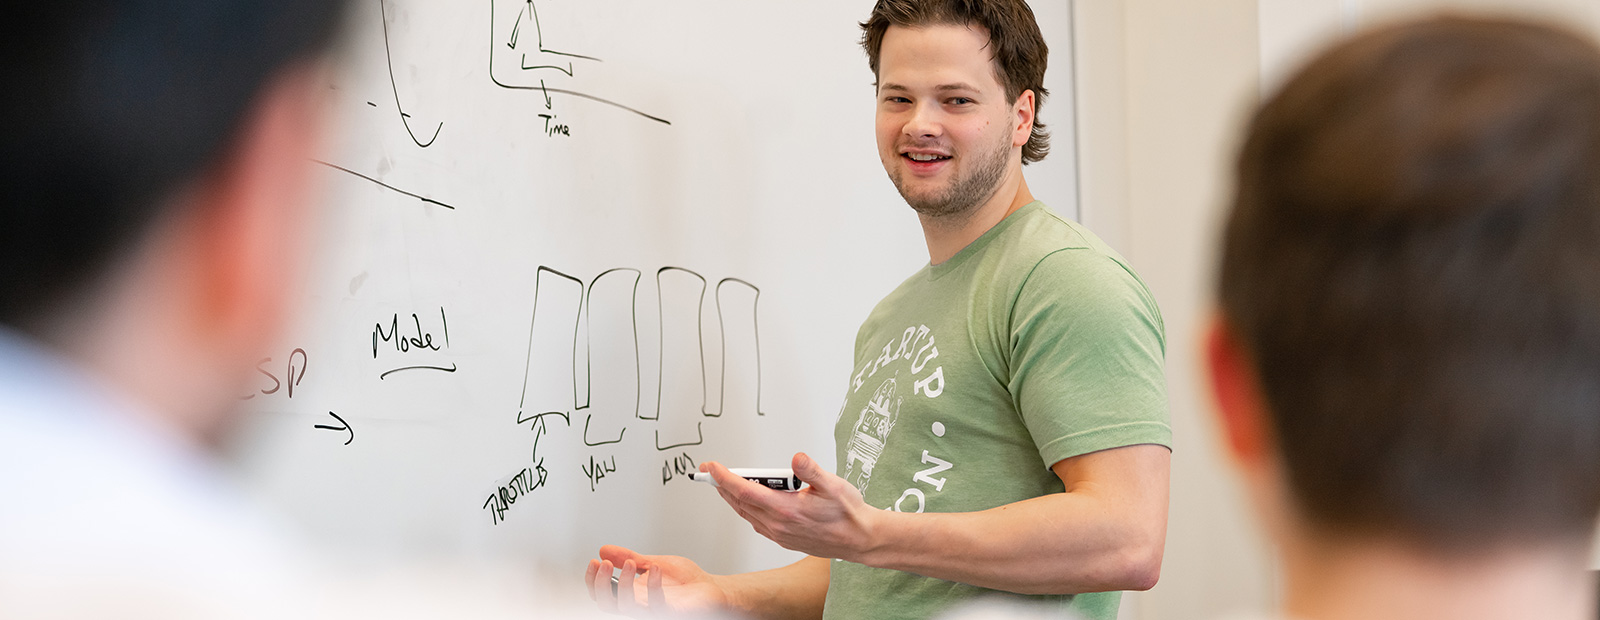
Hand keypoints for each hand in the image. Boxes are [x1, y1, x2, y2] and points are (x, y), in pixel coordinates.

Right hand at [585, 545, 730, 616]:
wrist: (710, 588)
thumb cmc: (684, 581)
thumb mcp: (651, 562)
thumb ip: (628, 557)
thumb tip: (604, 549)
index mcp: (632, 594)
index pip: (602, 593)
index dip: (592, 580)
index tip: (594, 561)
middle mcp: (639, 604)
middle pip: (606, 604)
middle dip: (600, 584)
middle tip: (604, 563)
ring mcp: (654, 610)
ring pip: (626, 607)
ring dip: (623, 584)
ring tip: (631, 562)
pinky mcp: (671, 612)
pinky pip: (656, 604)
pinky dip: (652, 585)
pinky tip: (654, 568)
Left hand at [704, 452, 879, 560]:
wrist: (860, 540)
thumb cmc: (849, 513)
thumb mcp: (834, 485)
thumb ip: (811, 471)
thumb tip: (796, 458)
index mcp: (786, 509)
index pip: (745, 491)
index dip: (725, 478)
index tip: (712, 467)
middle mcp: (779, 524)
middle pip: (740, 503)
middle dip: (722, 486)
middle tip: (709, 472)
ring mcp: (780, 534)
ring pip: (746, 514)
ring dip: (732, 499)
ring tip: (723, 485)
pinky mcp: (784, 539)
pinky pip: (756, 524)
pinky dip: (745, 511)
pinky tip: (747, 503)